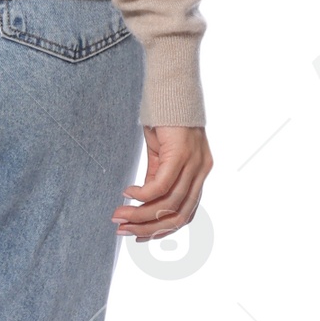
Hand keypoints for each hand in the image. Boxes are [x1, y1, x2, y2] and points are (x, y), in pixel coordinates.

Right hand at [113, 126, 211, 240]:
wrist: (171, 85)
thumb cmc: (164, 117)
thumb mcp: (160, 153)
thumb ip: (156, 177)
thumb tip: (143, 201)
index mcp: (198, 174)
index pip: (185, 214)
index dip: (162, 230)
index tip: (137, 236)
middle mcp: (201, 172)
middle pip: (178, 215)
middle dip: (148, 228)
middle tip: (122, 231)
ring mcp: (195, 164)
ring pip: (169, 204)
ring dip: (140, 215)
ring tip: (118, 215)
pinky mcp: (182, 154)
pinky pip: (161, 185)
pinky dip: (142, 195)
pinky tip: (126, 194)